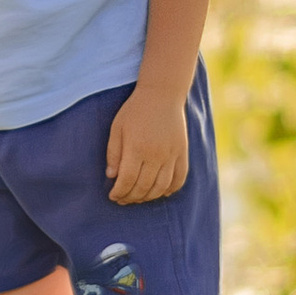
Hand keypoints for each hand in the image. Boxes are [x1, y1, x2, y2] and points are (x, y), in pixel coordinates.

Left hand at [106, 88, 189, 204]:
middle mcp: (156, 154)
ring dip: (149, 197)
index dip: (119, 192)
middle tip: (123, 199)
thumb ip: (113, 153)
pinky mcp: (183, 153)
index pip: (127, 180)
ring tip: (138, 198)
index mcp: (137, 147)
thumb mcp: (117, 128)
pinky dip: (171, 190)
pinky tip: (161, 193)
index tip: (113, 196)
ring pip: (161, 187)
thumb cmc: (135, 110)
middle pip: (143, 187)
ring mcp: (172, 155)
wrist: (162, 94)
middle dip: (131, 197)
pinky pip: (180, 179)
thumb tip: (112, 176)